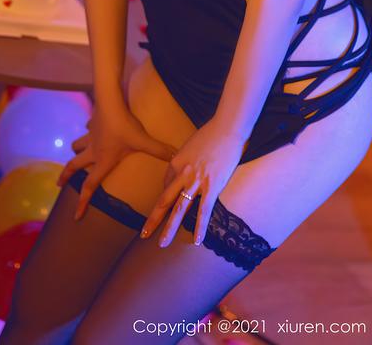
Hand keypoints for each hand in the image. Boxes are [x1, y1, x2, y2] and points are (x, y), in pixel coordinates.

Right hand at [57, 104, 177, 220]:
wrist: (110, 102)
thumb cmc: (125, 126)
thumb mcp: (143, 141)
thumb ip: (159, 151)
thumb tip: (175, 158)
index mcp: (102, 161)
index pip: (90, 186)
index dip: (82, 202)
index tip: (76, 216)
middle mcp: (92, 151)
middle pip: (73, 166)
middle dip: (65, 176)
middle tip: (59, 185)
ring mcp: (90, 136)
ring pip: (77, 146)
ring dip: (75, 151)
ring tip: (75, 154)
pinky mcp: (92, 123)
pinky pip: (87, 129)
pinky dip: (87, 131)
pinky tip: (92, 128)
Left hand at [140, 117, 246, 247]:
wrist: (227, 128)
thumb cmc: (211, 134)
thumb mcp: (190, 146)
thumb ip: (185, 161)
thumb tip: (184, 172)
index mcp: (175, 162)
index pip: (166, 185)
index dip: (167, 196)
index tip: (169, 204)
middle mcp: (182, 174)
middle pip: (164, 200)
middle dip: (153, 219)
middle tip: (144, 234)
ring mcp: (196, 181)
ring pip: (179, 209)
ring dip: (170, 228)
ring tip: (162, 243)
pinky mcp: (212, 186)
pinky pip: (204, 210)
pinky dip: (200, 227)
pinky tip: (198, 240)